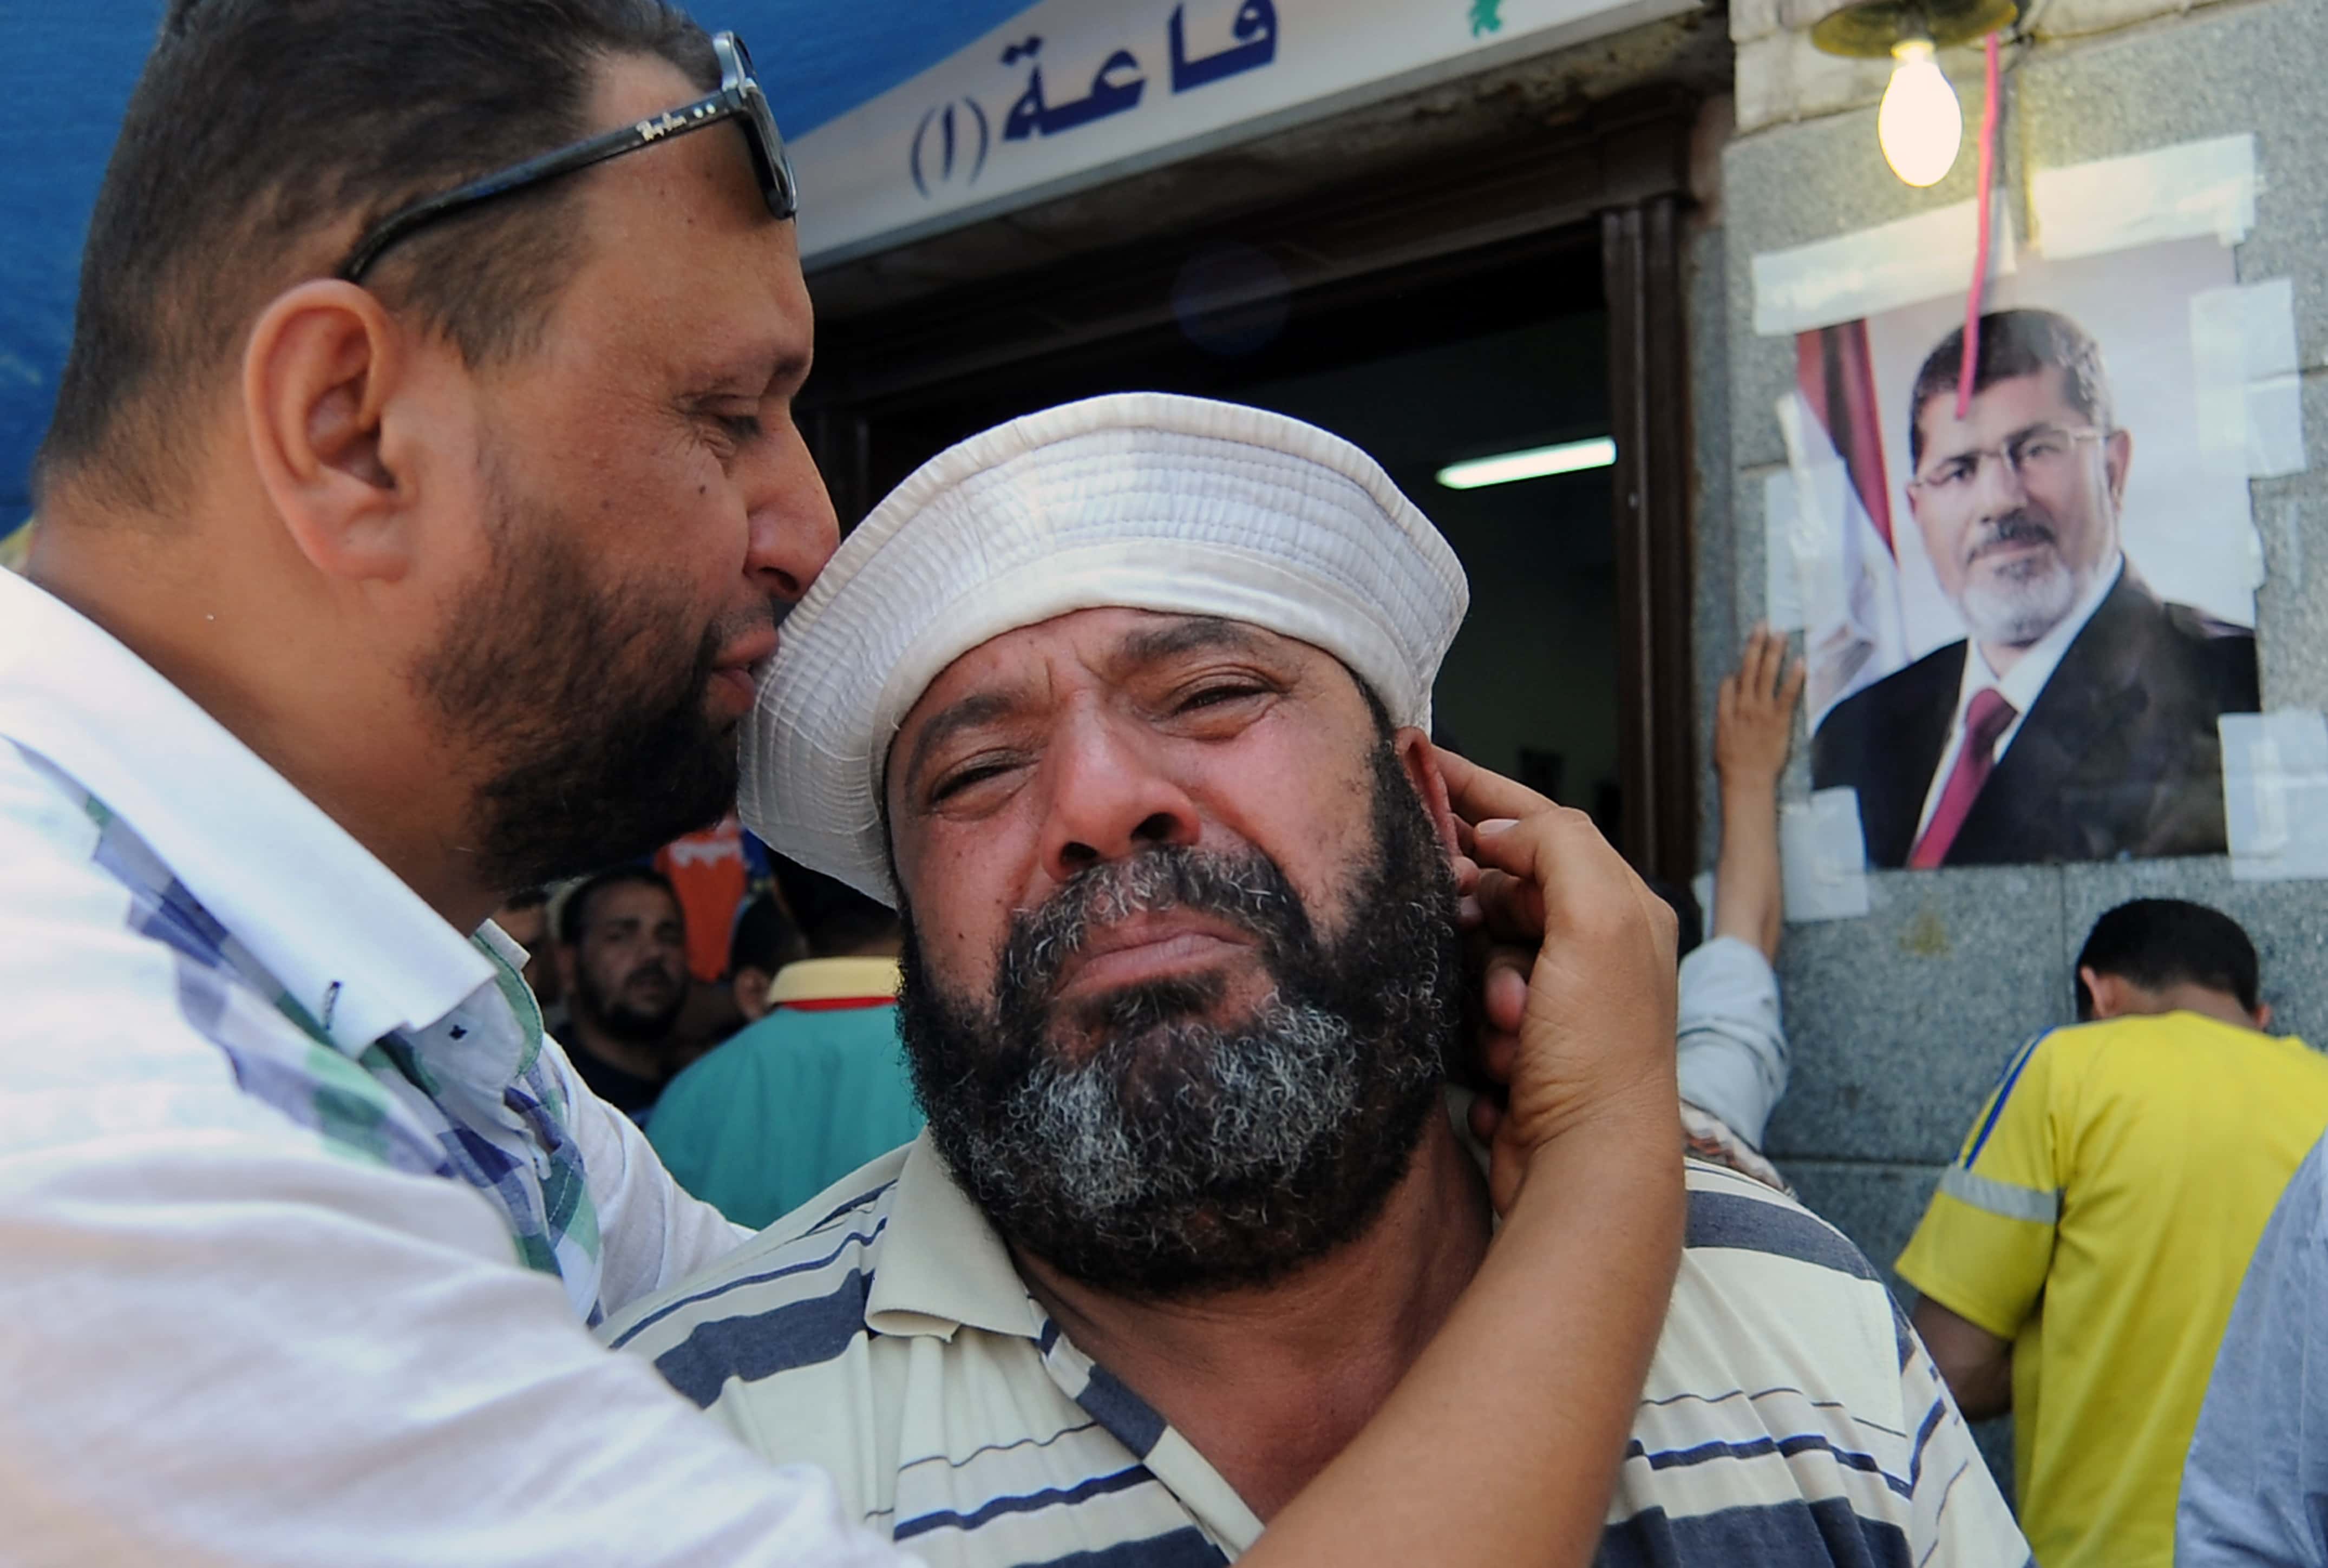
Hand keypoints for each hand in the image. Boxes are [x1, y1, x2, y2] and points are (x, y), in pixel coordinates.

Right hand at [1434, 747, 1679, 1213]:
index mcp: (1623, 906)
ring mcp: (1556, 997)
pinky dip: (1475, 1028)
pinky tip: (1502, 1061)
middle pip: (1502, 885)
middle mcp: (1595, 946)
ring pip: (1477, 947)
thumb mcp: (1597, 921)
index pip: (1542, 822)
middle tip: (1463, 929)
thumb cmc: (1601, 1051)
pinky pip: (1466, 1003)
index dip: (1479, 790)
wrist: (1585, 1167)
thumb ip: (1555, 847)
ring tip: (1510, 1029)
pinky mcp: (1521, 1045)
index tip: (1418, 760)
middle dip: (1480, 913)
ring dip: (1482, 986)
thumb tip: (1498, 833)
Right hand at [1714, 625, 1804, 792]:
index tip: (1745, 660)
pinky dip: (1793, 677)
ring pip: (1766, 674)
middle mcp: (1743, 705)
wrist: (1747, 780)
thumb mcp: (1719, 739)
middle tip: (1762, 625)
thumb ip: (1723, 715)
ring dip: (1773, 652)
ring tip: (1780, 633)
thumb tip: (1727, 694)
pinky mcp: (1779, 719)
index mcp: (1726, 711)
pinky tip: (1799, 662)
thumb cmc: (1732, 765)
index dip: (1737, 671)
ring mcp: (1761, 711)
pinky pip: (1787, 693)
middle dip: (1755, 645)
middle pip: (1748, 668)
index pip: (1730, 682)